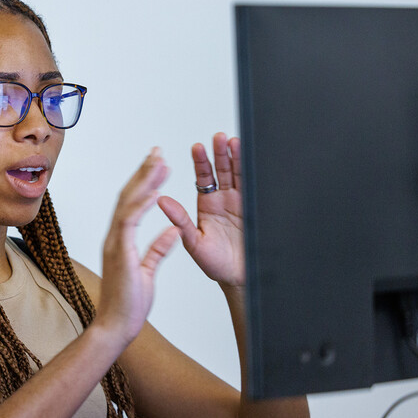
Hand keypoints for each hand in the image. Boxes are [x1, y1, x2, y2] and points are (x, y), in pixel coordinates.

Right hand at [95, 148, 180, 345]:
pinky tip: (155, 191)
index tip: (157, 165)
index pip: (131, 204)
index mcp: (120, 241)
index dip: (144, 183)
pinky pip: (131, 222)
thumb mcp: (149, 271)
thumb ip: (158, 250)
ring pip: (128, 203)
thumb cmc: (129, 304)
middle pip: (128, 196)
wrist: (116, 325)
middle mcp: (115, 237)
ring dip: (144, 181)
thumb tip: (171, 232)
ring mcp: (115, 243)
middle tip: (157, 151)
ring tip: (160, 161)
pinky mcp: (120, 252)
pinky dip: (142, 204)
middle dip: (143, 172)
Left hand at [157, 132, 244, 287]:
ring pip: (239, 175)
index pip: (204, 177)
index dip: (201, 161)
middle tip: (218, 137)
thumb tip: (161, 200)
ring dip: (237, 158)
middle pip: (223, 170)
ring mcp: (242, 204)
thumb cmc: (215, 265)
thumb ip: (180, 220)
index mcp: (207, 206)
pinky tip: (251, 158)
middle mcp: (224, 201)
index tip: (197, 146)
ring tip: (233, 141)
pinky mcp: (256, 209)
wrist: (240, 280)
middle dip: (221, 153)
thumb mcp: (193, 242)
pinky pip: (254, 187)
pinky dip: (253, 172)